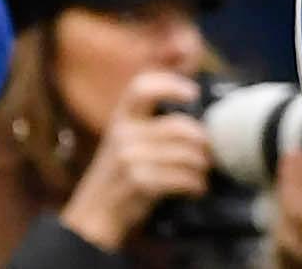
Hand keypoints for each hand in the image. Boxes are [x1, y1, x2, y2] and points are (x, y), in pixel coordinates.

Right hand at [58, 69, 211, 249]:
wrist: (92, 217)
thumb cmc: (118, 177)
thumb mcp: (126, 143)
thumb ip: (152, 125)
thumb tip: (198, 109)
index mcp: (121, 120)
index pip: (141, 87)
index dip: (169, 84)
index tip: (192, 93)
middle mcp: (122, 135)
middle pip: (179, 126)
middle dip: (203, 141)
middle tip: (210, 153)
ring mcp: (128, 158)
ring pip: (186, 154)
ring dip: (202, 167)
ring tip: (203, 173)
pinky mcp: (137, 181)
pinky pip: (181, 177)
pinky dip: (195, 185)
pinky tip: (197, 188)